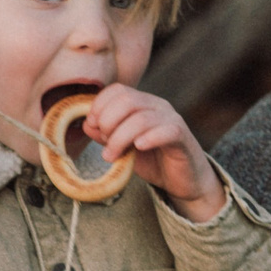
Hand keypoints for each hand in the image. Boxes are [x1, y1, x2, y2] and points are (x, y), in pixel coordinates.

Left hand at [83, 85, 225, 222]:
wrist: (183, 181)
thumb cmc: (153, 160)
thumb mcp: (123, 147)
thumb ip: (105, 134)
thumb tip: (87, 123)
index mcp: (142, 103)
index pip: (117, 90)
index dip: (99, 106)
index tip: (93, 127)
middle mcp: (157, 106)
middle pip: (127, 100)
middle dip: (108, 122)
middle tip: (104, 144)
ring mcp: (171, 119)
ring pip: (141, 118)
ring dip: (120, 138)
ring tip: (112, 156)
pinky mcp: (182, 137)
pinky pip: (166, 131)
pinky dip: (149, 138)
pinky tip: (138, 148)